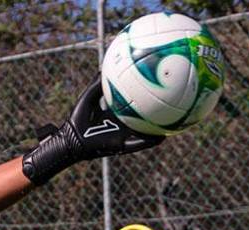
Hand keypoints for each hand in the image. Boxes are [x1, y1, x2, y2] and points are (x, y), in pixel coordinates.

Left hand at [22, 80, 164, 185]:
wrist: (71, 138)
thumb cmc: (77, 117)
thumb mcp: (90, 96)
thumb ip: (99, 83)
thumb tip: (107, 64)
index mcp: (117, 115)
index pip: (136, 105)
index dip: (146, 99)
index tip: (159, 88)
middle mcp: (123, 126)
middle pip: (145, 119)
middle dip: (159, 114)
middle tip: (175, 105)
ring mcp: (124, 137)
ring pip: (146, 134)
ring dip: (160, 130)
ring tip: (177, 124)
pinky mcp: (120, 146)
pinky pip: (138, 144)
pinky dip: (149, 142)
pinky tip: (162, 137)